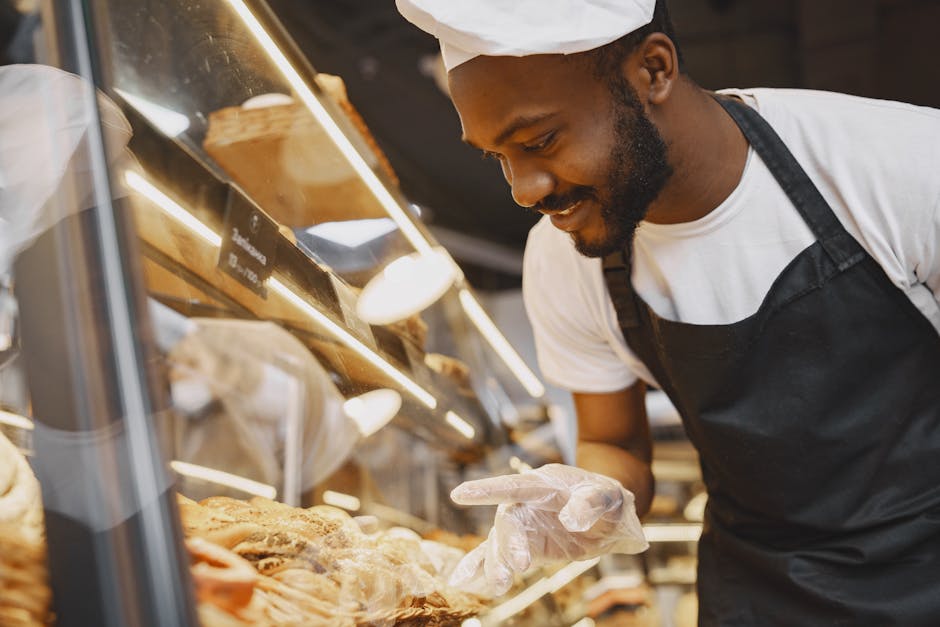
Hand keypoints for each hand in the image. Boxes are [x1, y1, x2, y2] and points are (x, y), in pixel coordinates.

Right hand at [449, 464, 647, 596]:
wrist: (612, 518)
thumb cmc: (609, 499)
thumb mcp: (610, 496)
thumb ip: (591, 503)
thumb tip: (571, 520)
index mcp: (544, 485)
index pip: (513, 487)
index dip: (486, 490)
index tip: (460, 495)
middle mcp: (527, 503)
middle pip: (508, 521)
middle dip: (508, 543)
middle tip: (520, 566)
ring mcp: (525, 526)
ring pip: (500, 543)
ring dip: (496, 563)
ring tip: (499, 587)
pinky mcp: (527, 547)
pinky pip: (499, 557)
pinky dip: (481, 567)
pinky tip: (463, 581)